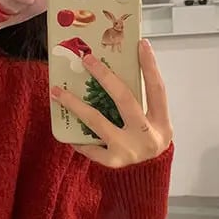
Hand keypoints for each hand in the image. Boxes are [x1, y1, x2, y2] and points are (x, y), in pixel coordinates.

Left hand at [51, 39, 172, 167]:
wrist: (147, 175)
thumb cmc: (145, 140)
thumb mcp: (153, 122)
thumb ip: (141, 102)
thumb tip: (116, 69)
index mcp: (162, 122)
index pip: (157, 89)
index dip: (150, 66)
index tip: (141, 44)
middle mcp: (147, 135)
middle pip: (125, 99)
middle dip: (105, 76)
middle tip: (86, 58)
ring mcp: (129, 149)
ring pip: (97, 121)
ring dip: (75, 104)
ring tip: (57, 91)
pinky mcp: (113, 161)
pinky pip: (90, 144)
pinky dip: (78, 136)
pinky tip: (66, 130)